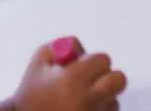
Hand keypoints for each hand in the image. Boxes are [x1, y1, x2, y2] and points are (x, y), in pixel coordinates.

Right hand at [5, 41, 126, 110]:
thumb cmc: (32, 91)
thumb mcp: (40, 60)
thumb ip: (63, 46)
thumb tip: (82, 50)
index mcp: (74, 79)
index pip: (103, 60)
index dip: (92, 60)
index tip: (80, 66)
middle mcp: (88, 99)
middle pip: (118, 80)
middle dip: (106, 76)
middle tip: (90, 79)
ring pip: (114, 98)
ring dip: (102, 95)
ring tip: (81, 97)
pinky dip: (99, 109)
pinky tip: (83, 108)